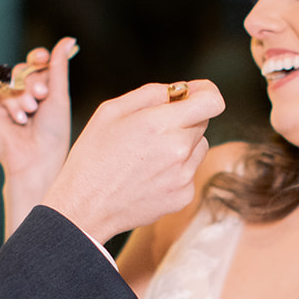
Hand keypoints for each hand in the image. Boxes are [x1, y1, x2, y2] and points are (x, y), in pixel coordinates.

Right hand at [0, 40, 77, 231]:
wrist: (37, 160)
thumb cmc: (54, 134)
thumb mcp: (59, 96)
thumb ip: (59, 67)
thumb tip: (69, 39)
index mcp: (43, 91)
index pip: (38, 64)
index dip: (39, 57)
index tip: (43, 57)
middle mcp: (25, 94)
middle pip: (24, 69)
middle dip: (32, 79)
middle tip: (41, 94)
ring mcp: (8, 102)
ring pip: (11, 79)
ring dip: (22, 92)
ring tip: (31, 110)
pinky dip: (11, 103)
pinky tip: (20, 119)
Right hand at [42, 79, 223, 243]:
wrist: (85, 207)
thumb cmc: (93, 156)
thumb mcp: (111, 111)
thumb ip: (150, 93)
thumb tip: (178, 91)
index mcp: (160, 124)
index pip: (212, 101)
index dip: (206, 92)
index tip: (194, 93)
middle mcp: (178, 150)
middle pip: (203, 122)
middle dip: (184, 118)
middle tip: (154, 128)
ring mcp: (184, 176)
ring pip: (199, 147)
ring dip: (182, 144)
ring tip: (149, 155)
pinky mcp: (184, 196)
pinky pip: (190, 172)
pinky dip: (176, 169)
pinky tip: (149, 175)